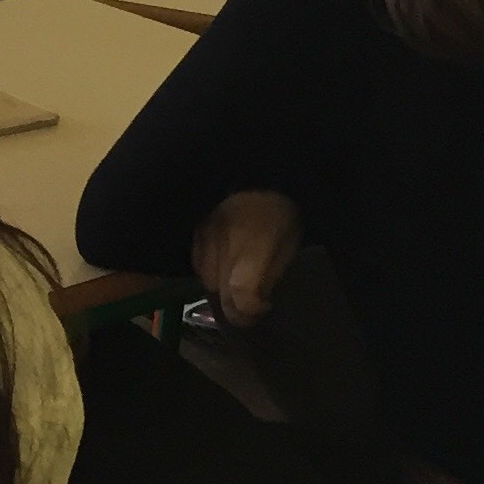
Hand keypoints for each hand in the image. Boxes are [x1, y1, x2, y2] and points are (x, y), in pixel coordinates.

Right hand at [192, 190, 303, 328]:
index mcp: (252, 249)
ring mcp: (204, 240)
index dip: (249, 312)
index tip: (262, 309)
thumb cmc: (281, 208)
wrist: (256, 171)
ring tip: (238, 285)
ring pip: (206, 282)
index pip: (240, 295)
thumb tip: (258, 303)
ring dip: (222, 290)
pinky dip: (210, 272)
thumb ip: (272, 274)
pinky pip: (197, 264)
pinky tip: (224, 266)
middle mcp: (222, 248)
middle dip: (236, 307)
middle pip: (220, 295)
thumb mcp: (290, 242)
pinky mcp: (194, 232)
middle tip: (252, 306)